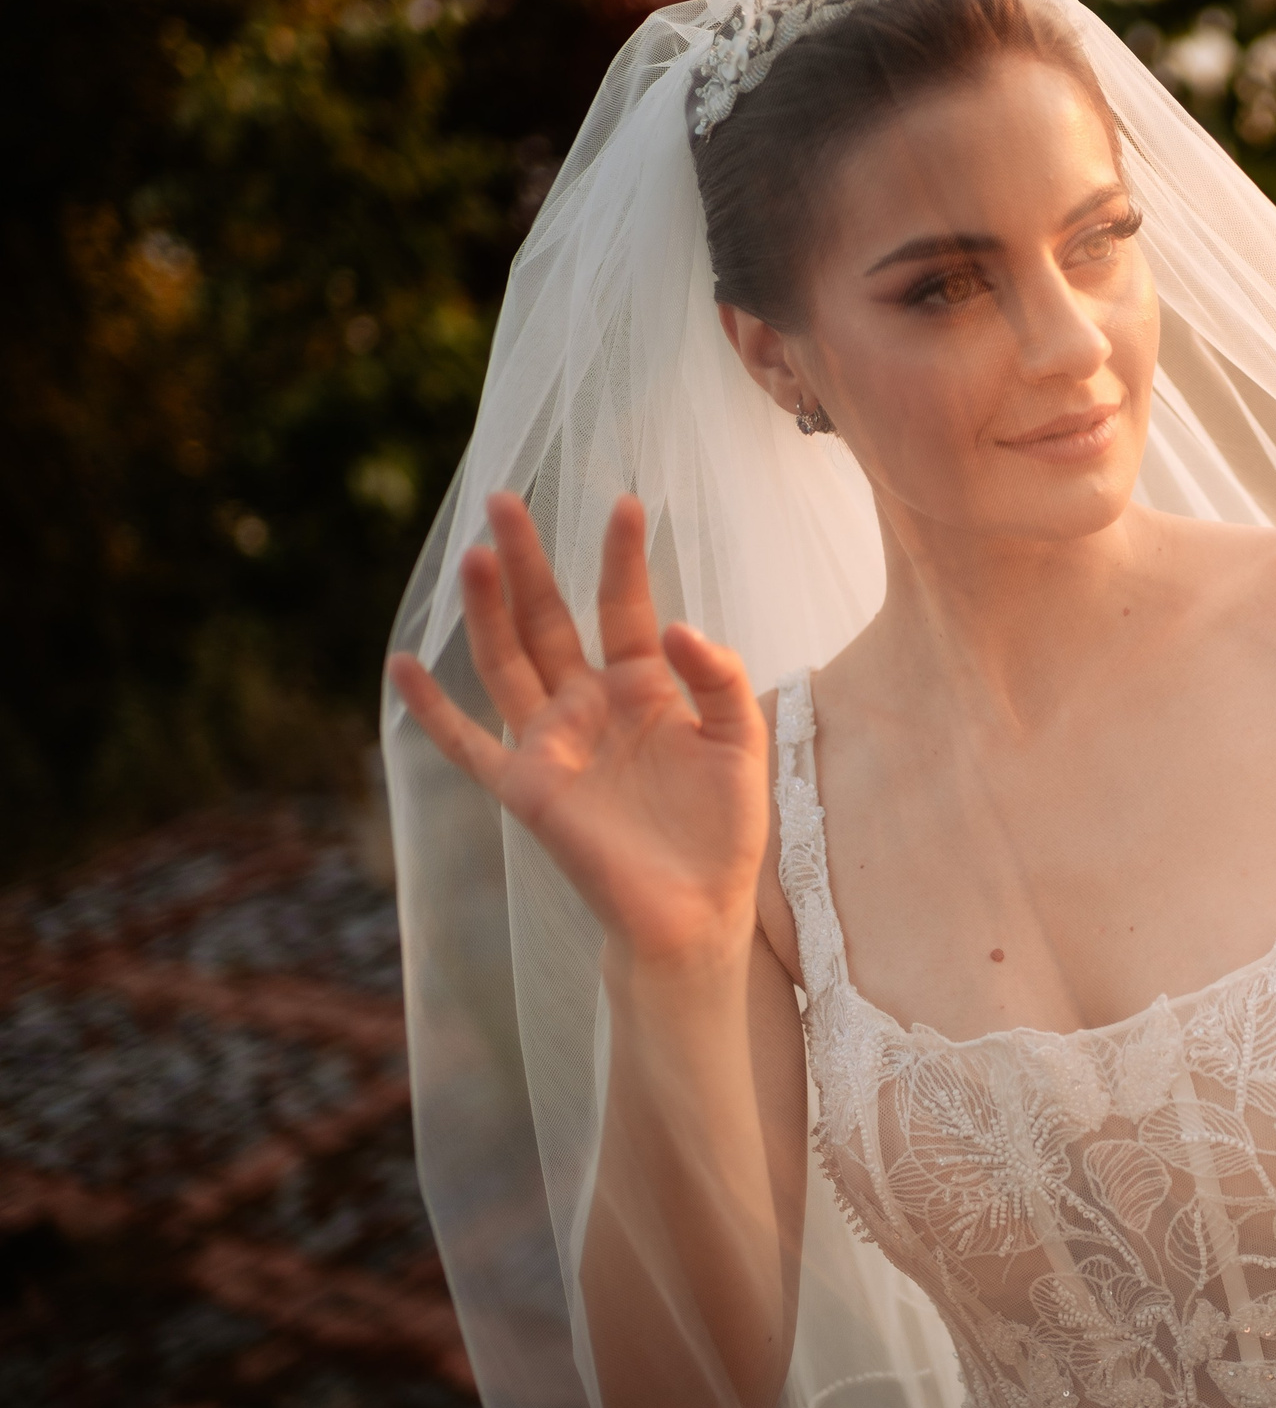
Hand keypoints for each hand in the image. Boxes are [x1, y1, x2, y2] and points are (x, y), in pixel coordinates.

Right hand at [389, 493, 767, 969]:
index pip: (625, 606)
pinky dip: (432, 709)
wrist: (696, 909)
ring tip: (471, 555)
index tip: (629, 502)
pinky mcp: (526, 787)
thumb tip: (677, 626)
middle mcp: (589, 705)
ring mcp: (552, 743)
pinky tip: (402, 665)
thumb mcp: (740, 741)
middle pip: (547, 619)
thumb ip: (718, 678)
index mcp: (644, 688)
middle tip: (505, 498)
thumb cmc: (723, 828)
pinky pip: (467, 743)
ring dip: (485, 610)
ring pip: (507, 661)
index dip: (624, 557)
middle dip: (527, 560)